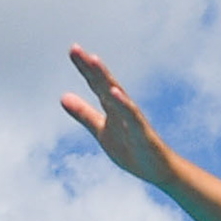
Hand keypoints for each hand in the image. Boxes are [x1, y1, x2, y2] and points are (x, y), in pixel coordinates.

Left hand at [61, 44, 177, 186]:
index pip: (96, 84)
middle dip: (91, 67)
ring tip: (94, 60)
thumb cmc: (132, 150)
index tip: (73, 49)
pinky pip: (132, 116)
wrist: (158, 171)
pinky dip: (123, 104)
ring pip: (118, 95)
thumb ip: (84, 113)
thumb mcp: (101, 131)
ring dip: (105, 77)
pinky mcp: (142, 133)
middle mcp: (122, 108)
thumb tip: (63, 96)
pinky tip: (114, 92)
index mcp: (111, 108)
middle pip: (104, 83)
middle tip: (75, 49)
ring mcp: (133, 119)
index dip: (84, 68)